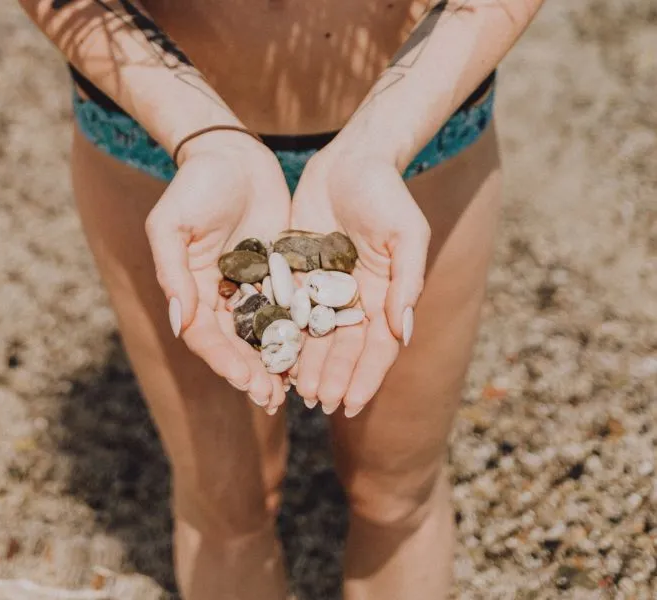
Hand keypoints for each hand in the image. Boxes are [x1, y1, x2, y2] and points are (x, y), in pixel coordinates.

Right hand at [145, 131, 290, 408]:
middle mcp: (220, 295)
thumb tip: (178, 322)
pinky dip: (298, 333)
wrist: (232, 154)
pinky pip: (289, 309)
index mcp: (192, 289)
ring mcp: (251, 286)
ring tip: (293, 392)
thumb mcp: (173, 225)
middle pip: (235, 344)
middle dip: (252, 372)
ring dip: (275, 363)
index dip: (225, 362)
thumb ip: (174, 272)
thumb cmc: (196, 185)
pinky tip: (315, 354)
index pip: (206, 336)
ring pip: (264, 334)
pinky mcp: (279, 273)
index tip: (246, 382)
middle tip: (273, 399)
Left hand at [289, 135, 429, 416]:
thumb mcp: (406, 234)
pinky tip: (275, 359)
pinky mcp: (298, 272)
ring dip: (309, 366)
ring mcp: (325, 287)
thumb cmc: (386, 194)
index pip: (378, 346)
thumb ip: (406, 282)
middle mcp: (355, 297)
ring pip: (317, 336)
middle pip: (345, 348)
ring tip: (298, 392)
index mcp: (385, 294)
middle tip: (319, 404)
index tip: (352, 403)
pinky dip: (285, 335)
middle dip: (334, 377)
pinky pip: (290, 310)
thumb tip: (403, 333)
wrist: (351, 160)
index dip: (366, 376)